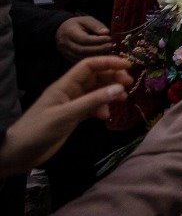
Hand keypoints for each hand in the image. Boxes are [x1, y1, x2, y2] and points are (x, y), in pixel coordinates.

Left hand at [0, 56, 131, 175]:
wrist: (19, 153)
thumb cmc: (39, 130)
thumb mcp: (67, 115)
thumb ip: (93, 101)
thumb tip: (119, 88)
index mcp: (64, 85)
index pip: (88, 66)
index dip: (108, 62)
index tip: (128, 66)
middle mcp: (69, 92)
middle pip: (95, 77)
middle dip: (112, 77)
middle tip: (129, 84)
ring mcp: (71, 105)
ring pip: (96, 92)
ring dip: (109, 93)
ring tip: (123, 100)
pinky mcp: (73, 118)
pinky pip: (92, 107)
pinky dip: (101, 108)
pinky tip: (105, 116)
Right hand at [56, 15, 112, 60]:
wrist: (62, 31)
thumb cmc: (77, 24)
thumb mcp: (86, 20)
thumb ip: (96, 25)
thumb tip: (106, 32)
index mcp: (69, 32)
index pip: (83, 39)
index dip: (97, 40)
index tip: (108, 38)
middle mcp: (65, 44)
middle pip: (82, 50)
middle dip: (98, 49)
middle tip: (110, 45)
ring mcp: (66, 53)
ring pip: (82, 58)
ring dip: (96, 55)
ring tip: (107, 50)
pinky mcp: (69, 58)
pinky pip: (81, 61)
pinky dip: (92, 59)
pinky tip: (101, 55)